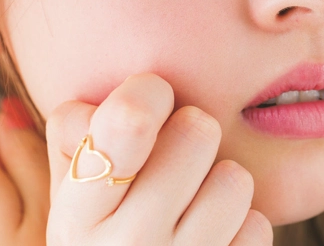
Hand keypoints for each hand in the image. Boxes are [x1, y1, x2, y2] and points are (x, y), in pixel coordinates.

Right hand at [45, 73, 272, 244]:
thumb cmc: (100, 233)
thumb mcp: (68, 190)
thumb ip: (75, 131)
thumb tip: (127, 97)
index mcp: (79, 214)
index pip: (128, 123)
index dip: (147, 93)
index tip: (151, 99)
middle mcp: (129, 244)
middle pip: (196, 132)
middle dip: (191, 130)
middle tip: (174, 153)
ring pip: (233, 178)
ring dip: (219, 180)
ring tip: (192, 200)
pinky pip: (256, 224)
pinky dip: (238, 224)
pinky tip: (210, 236)